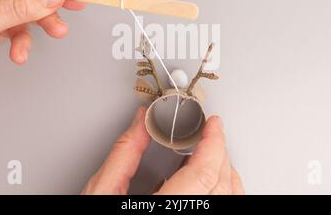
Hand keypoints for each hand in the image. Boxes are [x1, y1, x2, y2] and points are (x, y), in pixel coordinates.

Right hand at [82, 108, 243, 194]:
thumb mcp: (102, 191)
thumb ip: (125, 153)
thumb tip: (140, 124)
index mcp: (163, 212)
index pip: (203, 174)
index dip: (213, 143)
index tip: (214, 125)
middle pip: (220, 185)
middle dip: (219, 153)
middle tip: (209, 133)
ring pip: (228, 200)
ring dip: (224, 173)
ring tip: (212, 153)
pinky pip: (221, 209)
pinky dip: (222, 191)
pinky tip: (209, 181)